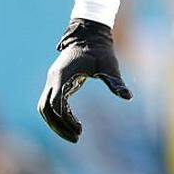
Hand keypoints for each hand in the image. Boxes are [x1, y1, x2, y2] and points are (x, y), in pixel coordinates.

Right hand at [38, 19, 131, 142]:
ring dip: (56, 124)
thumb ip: (115, 82)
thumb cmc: (100, 50)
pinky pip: (52, 104)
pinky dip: (60, 116)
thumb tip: (128, 96)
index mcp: (62, 74)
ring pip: (45, 108)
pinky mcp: (57, 83)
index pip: (54, 101)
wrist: (90, 35)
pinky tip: (75, 124)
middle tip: (77, 138)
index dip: (63, 117)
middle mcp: (53, 78)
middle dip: (58, 126)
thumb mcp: (109, 65)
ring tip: (75, 135)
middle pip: (45, 109)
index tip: (78, 128)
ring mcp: (53, 81)